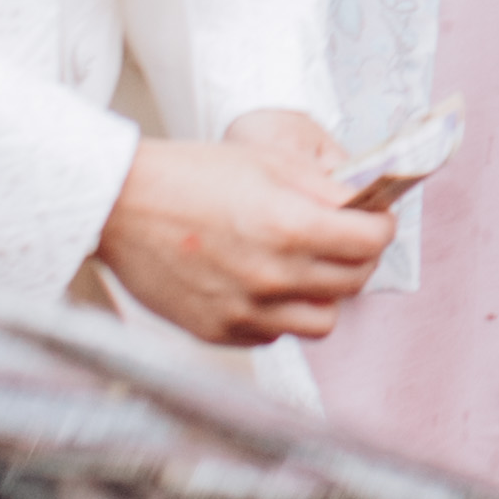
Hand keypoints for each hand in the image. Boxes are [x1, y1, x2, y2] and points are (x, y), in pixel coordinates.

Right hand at [98, 125, 395, 343]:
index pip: (372, 243)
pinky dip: (278, 313)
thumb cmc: (190, 175)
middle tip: (341, 238)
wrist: (119, 205)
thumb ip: (325, 189)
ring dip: (322, 294)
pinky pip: (274, 335)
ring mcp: (245, 311)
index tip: (373, 219)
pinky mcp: (219, 332)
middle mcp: (273, 276)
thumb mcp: (267, 163)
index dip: (380, 226)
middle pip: (353, 282)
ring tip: (302, 267)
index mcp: (290, 227)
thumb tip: (368, 205)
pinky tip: (260, 283)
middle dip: (357, 257)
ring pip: (322, 321)